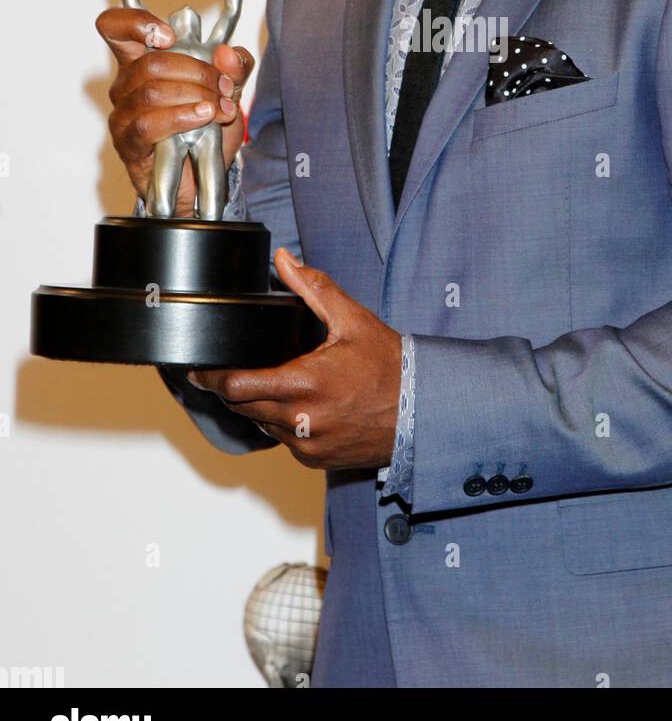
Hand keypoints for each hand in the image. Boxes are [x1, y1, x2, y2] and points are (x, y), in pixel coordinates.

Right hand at [96, 8, 254, 216]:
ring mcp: (123, 115)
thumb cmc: (205, 129)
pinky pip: (148, 124)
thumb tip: (229, 54)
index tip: (168, 35)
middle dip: (197, 70)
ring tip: (221, 107)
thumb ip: (236, 68)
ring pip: (152, 91)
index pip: (115, 28)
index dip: (136, 23)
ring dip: (195, 95)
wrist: (203, 177)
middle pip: (151, 62)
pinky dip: (181, 116)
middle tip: (224, 86)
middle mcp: (125, 85)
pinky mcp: (128, 143)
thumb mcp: (229, 92)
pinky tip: (204, 116)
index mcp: (142, 61)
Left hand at [187, 252, 402, 469]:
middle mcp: (300, 419)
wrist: (421, 411)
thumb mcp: (352, 319)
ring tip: (266, 384)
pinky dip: (282, 423)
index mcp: (303, 383)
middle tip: (225, 373)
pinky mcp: (315, 459)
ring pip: (260, 424)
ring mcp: (306, 444)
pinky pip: (283, 440)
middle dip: (231, 389)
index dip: (212, 378)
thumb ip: (313, 287)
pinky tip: (297, 404)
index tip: (199, 370)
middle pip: (241, 407)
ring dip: (257, 406)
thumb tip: (283, 260)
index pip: (236, 386)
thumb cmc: (389, 366)